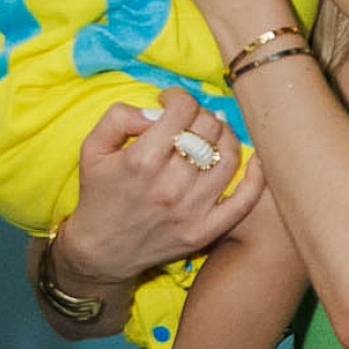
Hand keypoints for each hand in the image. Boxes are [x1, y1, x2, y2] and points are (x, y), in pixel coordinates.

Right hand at [58, 89, 260, 290]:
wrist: (102, 250)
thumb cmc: (99, 194)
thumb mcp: (92, 149)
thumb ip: (119, 118)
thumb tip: (156, 110)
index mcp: (141, 161)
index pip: (182, 111)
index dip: (179, 97)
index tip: (171, 102)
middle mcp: (169, 186)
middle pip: (208, 129)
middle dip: (201, 114)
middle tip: (190, 120)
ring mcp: (191, 211)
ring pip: (228, 156)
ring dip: (226, 136)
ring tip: (213, 134)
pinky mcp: (205, 231)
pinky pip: (244, 201)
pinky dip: (256, 178)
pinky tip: (255, 162)